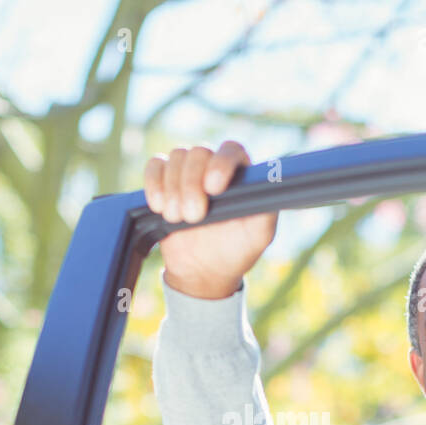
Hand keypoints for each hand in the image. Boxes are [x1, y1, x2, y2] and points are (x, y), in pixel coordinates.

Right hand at [143, 140, 277, 299]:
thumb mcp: (259, 234)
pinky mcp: (164, 182)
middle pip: (198, 152)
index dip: (221, 163)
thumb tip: (271, 182)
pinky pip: (154, 166)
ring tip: (177, 218)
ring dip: (173, 187)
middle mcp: (213, 167)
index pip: (231, 149)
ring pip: (176, 157)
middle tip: (194, 216)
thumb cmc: (236, 251)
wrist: (204, 272)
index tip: (213, 188)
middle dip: (191, 184)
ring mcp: (187, 172)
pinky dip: (154, 183)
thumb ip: (266, 206)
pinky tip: (159, 207)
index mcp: (240, 174)